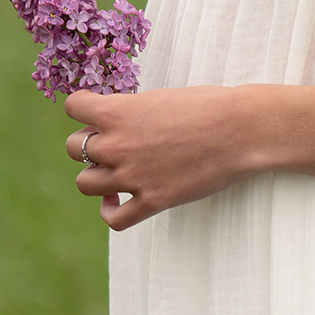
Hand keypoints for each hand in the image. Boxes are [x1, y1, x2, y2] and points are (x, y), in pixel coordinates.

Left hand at [64, 80, 314, 230]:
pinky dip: (110, 210)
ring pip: (85, 183)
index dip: (82, 108)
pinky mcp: (152, 201)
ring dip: (97, 177)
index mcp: (119, 110)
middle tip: (109, 143)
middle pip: (73, 148)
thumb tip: (118, 118)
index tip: (92, 111)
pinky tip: (118, 201)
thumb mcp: (162, 97)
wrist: (241, 129)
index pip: (74, 107)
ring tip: (113, 174)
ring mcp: (132, 176)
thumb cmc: (208, 105)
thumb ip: (133, 110)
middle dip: (87, 145)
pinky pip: (113, 217)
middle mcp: (117, 144)